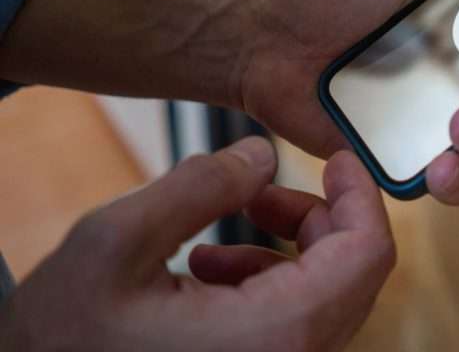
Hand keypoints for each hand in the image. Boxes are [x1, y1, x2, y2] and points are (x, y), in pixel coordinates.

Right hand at [0, 137, 394, 351]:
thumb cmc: (62, 340)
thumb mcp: (115, 242)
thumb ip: (199, 187)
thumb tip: (261, 155)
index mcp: (274, 334)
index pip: (367, 255)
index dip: (361, 195)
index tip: (337, 160)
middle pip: (353, 274)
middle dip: (317, 218)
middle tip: (262, 191)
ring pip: (325, 297)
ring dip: (288, 249)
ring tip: (224, 229)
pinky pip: (293, 323)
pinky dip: (267, 283)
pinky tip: (207, 266)